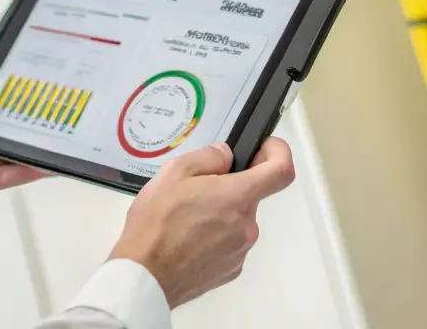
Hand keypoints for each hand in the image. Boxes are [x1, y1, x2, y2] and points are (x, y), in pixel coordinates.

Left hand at [0, 53, 46, 222]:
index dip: (13, 100)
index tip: (33, 84)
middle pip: (9, 132)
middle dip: (31, 120)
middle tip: (56, 104)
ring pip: (16, 153)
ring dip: (37, 146)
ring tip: (62, 133)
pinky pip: (12, 174)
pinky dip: (32, 169)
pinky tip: (50, 161)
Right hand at [109, 138, 295, 308]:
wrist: (145, 277)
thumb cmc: (156, 224)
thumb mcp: (173, 172)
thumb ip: (208, 157)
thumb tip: (225, 156)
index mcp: (238, 197)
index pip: (281, 171)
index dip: (278, 153)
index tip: (262, 149)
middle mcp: (247, 225)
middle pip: (250, 196)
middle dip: (228, 188)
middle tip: (193, 190)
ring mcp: (241, 251)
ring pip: (237, 220)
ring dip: (219, 214)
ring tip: (184, 218)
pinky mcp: (231, 270)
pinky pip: (229, 244)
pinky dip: (214, 237)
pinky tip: (186, 240)